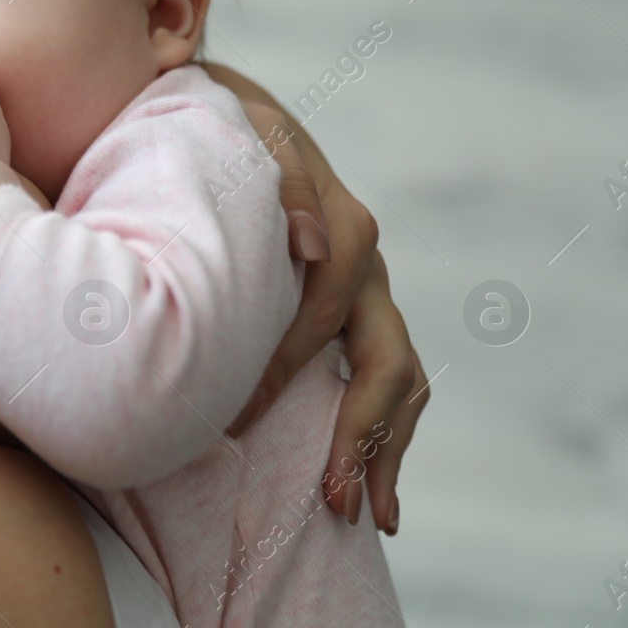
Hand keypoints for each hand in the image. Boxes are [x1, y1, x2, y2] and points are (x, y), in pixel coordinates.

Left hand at [204, 75, 429, 536]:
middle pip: (388, 365)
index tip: (237, 423)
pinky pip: (387, 378)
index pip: (325, 317)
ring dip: (385, 450)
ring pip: (402, 382)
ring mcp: (368, 292)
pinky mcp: (357, 311)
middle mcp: (367, 268)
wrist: (231, 112)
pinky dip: (382, 431)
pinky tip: (368, 481)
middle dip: (362, 437)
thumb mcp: (247, 135)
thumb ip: (278, 183)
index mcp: (346, 230)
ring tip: (370, 516)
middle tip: (335, 503)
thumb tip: (304, 244)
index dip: (284, 371)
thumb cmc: (225, 130)